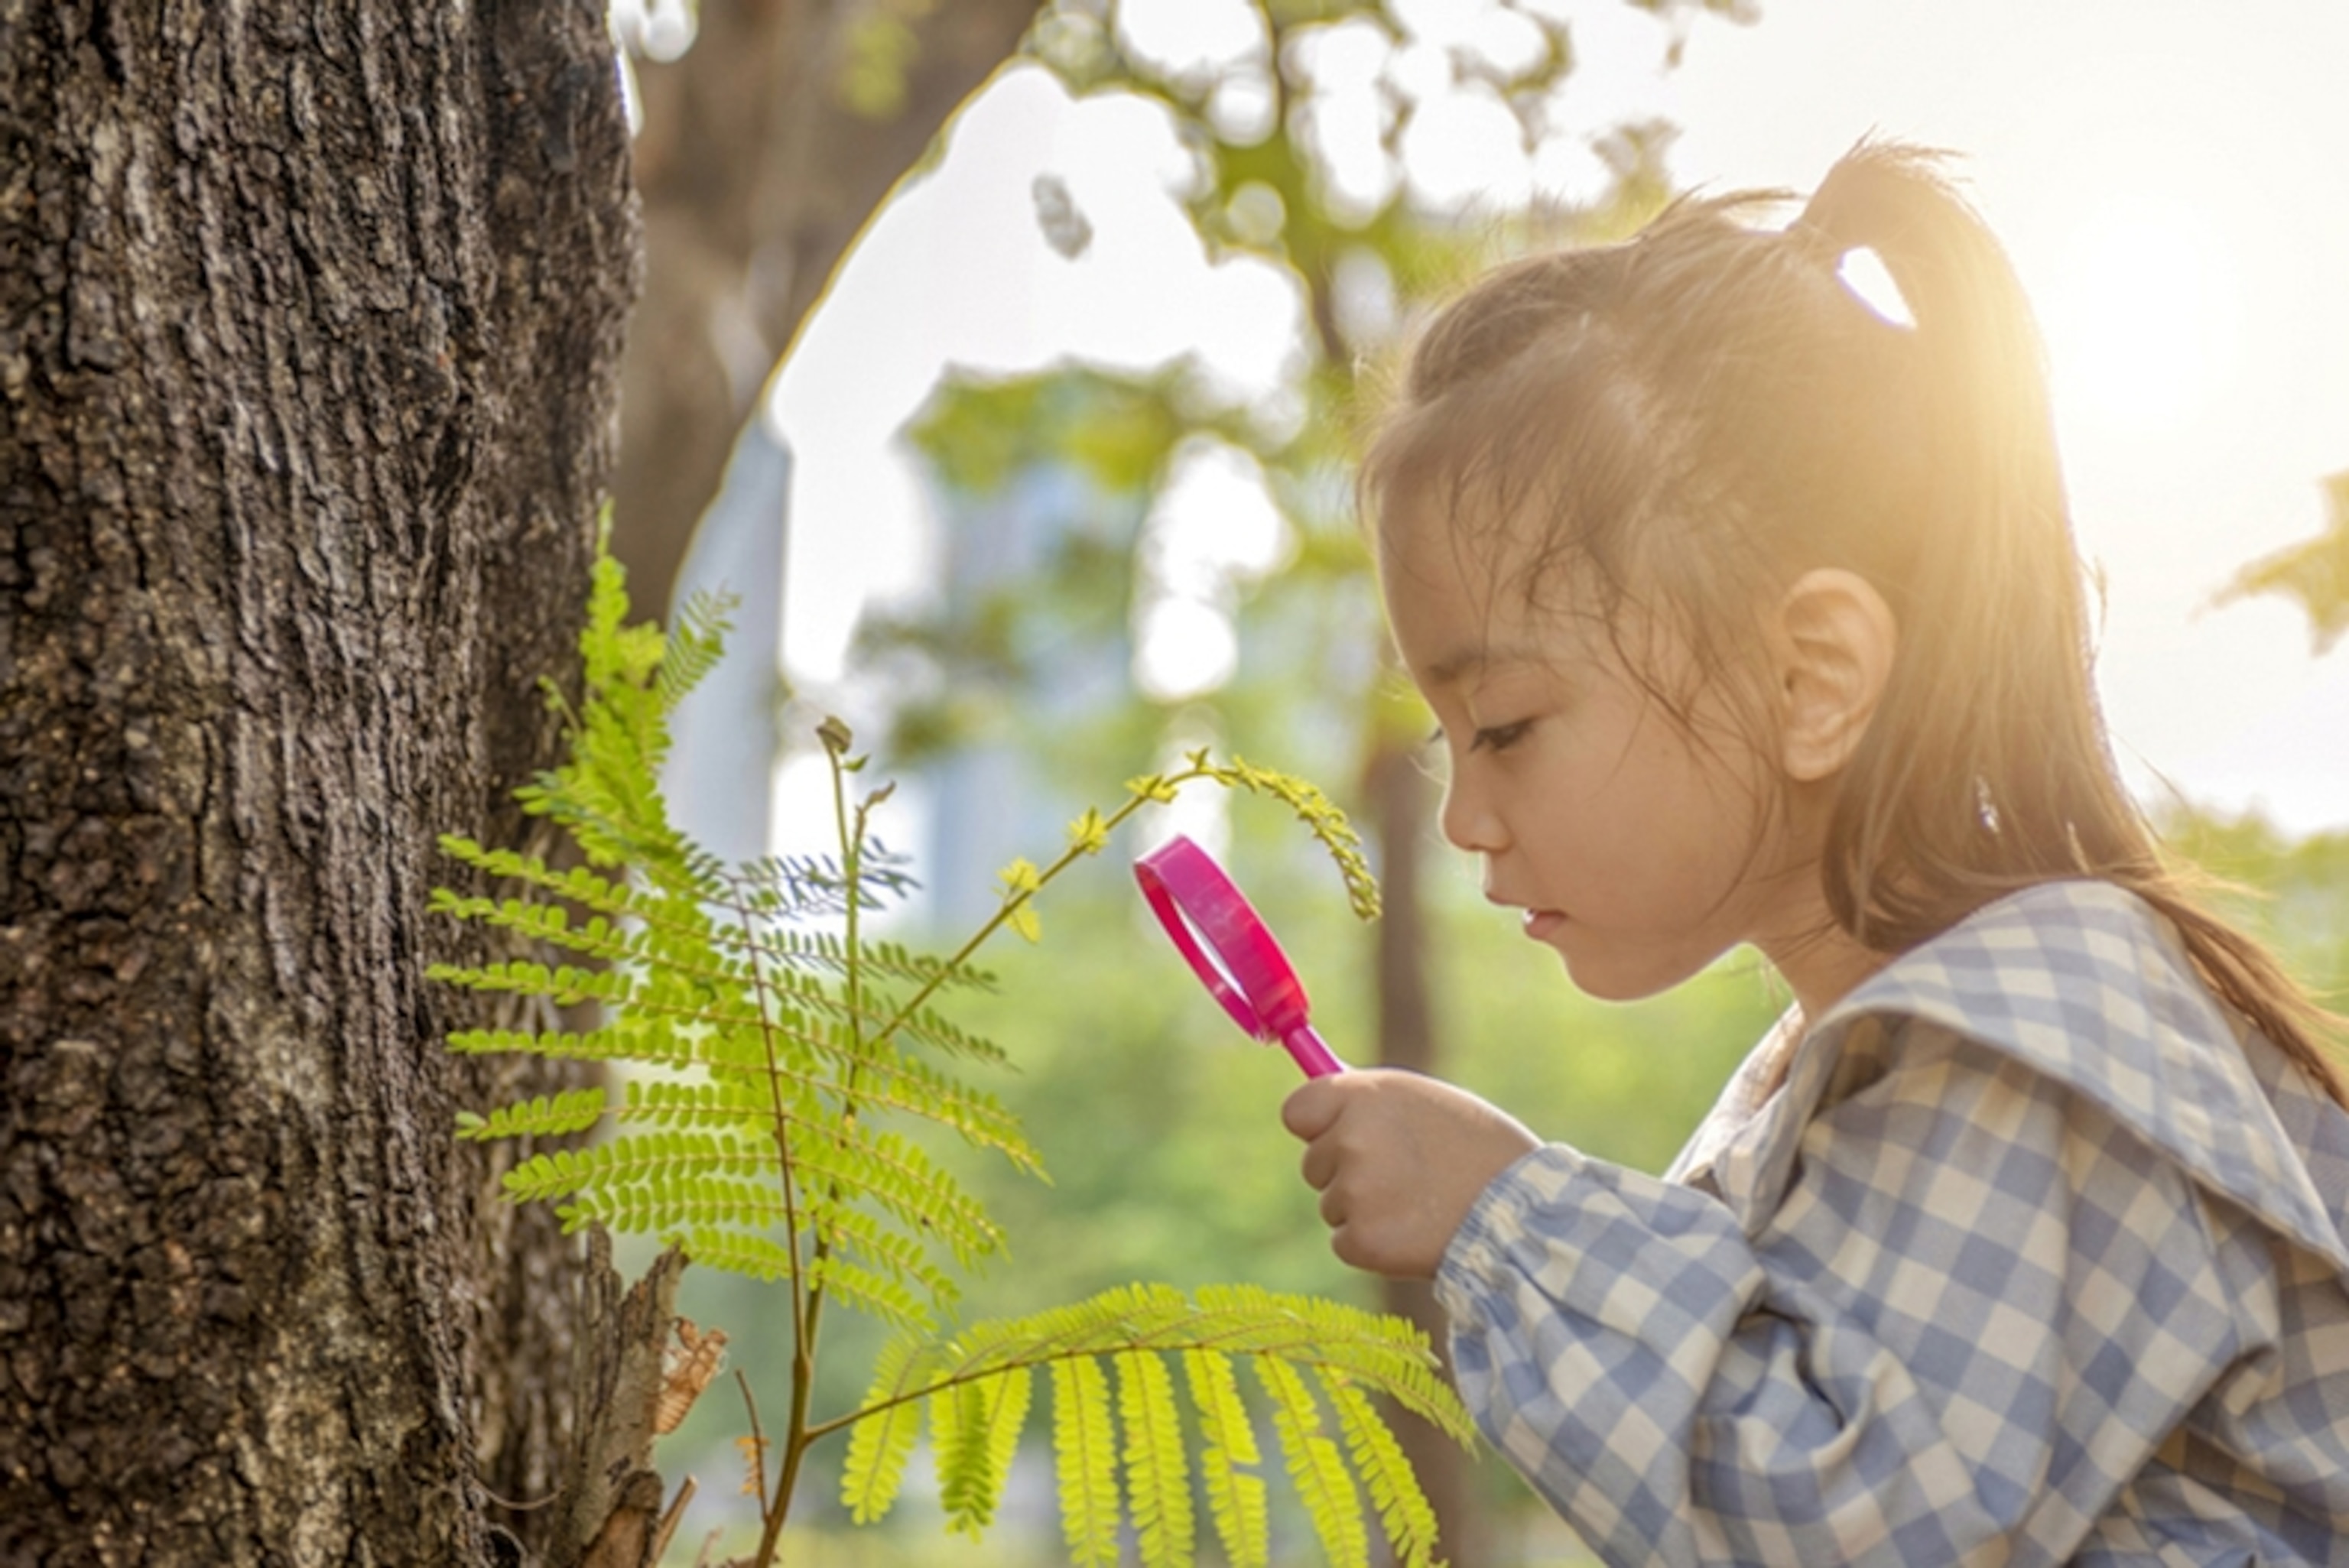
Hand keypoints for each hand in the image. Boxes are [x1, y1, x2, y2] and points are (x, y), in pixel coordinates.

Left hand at [1281, 1070, 1538, 1278]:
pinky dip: (1373, 1245)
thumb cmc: (1480, 1149)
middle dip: (1346, 1172)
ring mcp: (1353, 1191)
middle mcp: (1350, 1139)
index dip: (1316, 1126)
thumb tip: (1326, 1107)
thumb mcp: (1426, 1102)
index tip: (1332, 1135)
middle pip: (1314, 1163)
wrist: (1520, 1212)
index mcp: (1365, 1096)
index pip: (1297, 1110)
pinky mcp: (1360, 1240)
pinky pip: (1346, 1242)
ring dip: (1364, 1209)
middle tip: (1403, 1177)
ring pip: (1333, 1204)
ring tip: (1420, 1204)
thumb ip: (1372, 1103)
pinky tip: (1414, 1233)